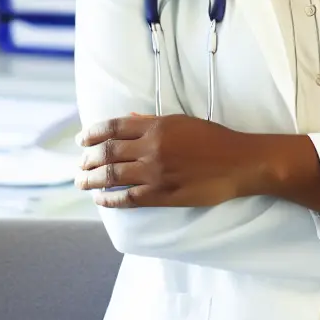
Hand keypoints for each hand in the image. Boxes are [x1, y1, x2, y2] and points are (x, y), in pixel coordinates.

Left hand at [75, 113, 261, 208]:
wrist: (239, 163)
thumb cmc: (214, 139)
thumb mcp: (182, 121)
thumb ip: (152, 122)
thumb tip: (129, 119)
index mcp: (155, 127)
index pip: (113, 128)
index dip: (92, 134)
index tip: (81, 140)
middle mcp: (150, 148)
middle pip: (107, 153)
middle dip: (88, 159)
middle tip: (79, 165)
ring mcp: (155, 172)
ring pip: (113, 175)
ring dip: (92, 179)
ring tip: (81, 182)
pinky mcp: (163, 194)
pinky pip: (129, 198)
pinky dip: (111, 199)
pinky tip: (101, 199)